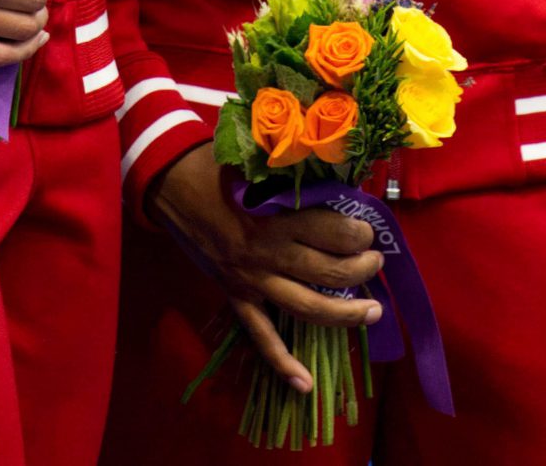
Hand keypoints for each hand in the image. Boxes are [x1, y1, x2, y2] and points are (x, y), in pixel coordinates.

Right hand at [147, 144, 383, 394]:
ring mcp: (250, 280)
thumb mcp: (257, 160)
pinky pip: (261, 336)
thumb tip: (338, 182)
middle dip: (360, 269)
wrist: (169, 182)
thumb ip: (294, 176)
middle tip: (375, 260)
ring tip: (373, 312)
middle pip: (326, 271)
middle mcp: (265, 253)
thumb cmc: (216, 164)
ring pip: (306, 308)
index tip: (368, 228)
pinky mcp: (235, 296)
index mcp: (273, 215)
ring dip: (344, 314)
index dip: (358, 232)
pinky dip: (283, 363)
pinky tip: (306, 385)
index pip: (331, 232)